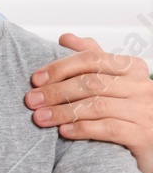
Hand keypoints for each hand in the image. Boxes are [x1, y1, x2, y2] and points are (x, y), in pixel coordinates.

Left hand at [29, 34, 152, 172]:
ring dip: (63, 112)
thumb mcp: (114, 80)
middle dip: (56, 91)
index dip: (60, 67)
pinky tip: (64, 131)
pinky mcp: (143, 135)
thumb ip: (92, 58)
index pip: (91, 59)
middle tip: (31, 100)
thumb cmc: (128, 109)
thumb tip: (65, 38)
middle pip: (91, 83)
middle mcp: (141, 87)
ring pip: (97, 106)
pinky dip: (82, 129)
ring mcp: (145, 111)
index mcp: (133, 68)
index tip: (36, 79)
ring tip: (40, 118)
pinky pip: (109, 129)